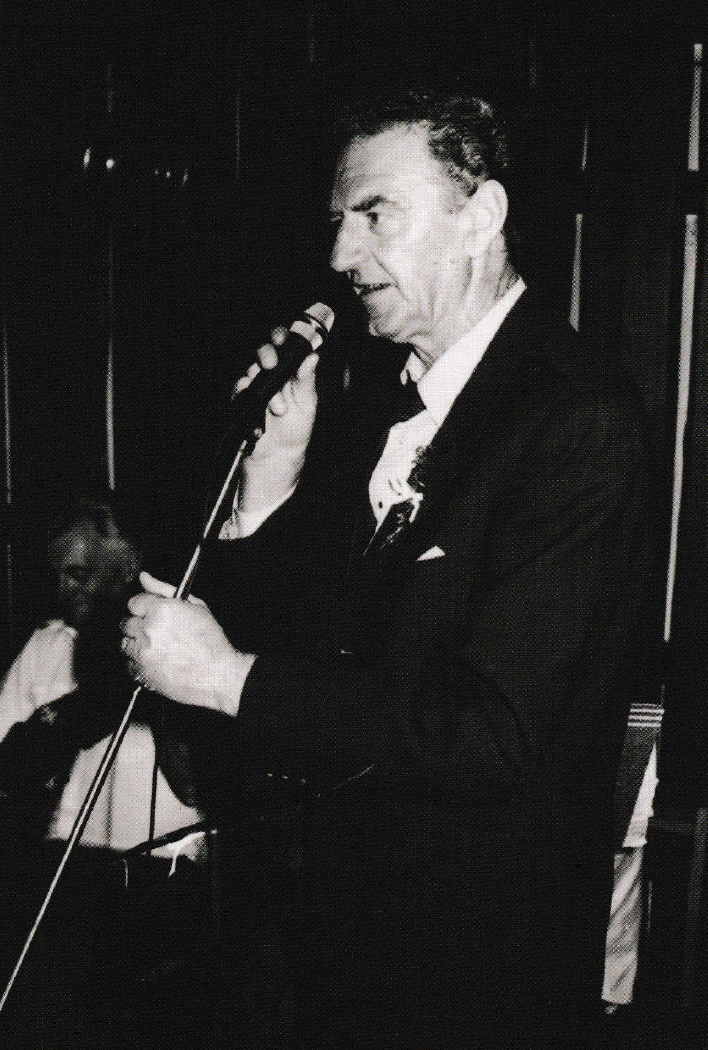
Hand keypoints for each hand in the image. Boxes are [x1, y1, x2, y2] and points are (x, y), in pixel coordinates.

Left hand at [121, 572, 254, 713]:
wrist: (217, 675)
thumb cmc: (211, 642)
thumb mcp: (195, 606)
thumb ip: (164, 589)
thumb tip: (144, 577)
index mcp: (161, 610)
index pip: (134, 602)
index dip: (145, 607)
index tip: (152, 613)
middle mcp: (148, 630)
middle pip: (127, 623)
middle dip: (140, 625)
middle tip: (159, 632)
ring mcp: (142, 653)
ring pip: (125, 643)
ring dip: (137, 643)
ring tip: (159, 647)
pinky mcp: (140, 673)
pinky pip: (129, 663)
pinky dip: (139, 662)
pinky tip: (158, 661)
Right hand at [234, 327, 318, 513]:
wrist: (279, 455)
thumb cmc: (296, 428)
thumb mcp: (307, 404)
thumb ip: (307, 379)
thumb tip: (313, 357)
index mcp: (291, 371)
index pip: (285, 345)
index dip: (282, 337)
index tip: (283, 338)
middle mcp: (273, 375)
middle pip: (264, 352)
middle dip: (267, 354)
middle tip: (272, 364)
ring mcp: (257, 386)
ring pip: (252, 371)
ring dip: (264, 386)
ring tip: (279, 408)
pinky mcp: (244, 399)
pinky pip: (240, 388)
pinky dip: (246, 393)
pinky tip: (259, 405)